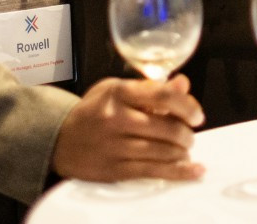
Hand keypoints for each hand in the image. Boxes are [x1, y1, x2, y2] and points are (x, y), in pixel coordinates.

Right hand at [51, 75, 205, 180]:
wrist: (59, 139)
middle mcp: (116, 118)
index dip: (187, 105)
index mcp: (120, 93)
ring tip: (184, 149)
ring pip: (162, 151)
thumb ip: (151, 88)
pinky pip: (152, 171)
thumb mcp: (118, 89)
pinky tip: (192, 169)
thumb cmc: (94, 111)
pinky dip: (177, 171)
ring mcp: (115, 146)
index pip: (162, 95)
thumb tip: (183, 84)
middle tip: (189, 134)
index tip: (197, 115)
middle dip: (186, 133)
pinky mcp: (114, 169)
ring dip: (182, 152)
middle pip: (166, 127)